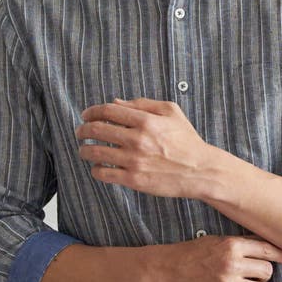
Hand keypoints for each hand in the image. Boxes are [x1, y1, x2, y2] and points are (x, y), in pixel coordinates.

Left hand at [74, 97, 215, 198]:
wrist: (200, 170)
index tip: (86, 115)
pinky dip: (95, 169)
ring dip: (84, 150)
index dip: (92, 112)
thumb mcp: (171, 112)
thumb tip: (116, 102)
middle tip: (80, 132)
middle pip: (97, 130)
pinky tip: (97, 167)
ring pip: (96, 153)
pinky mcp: (134, 180)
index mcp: (146, 120)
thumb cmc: (187, 141)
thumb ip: (143, 104)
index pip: (108, 111)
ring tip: (84, 150)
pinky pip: (104, 174)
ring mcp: (134, 160)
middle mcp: (138, 139)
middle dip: (83, 130)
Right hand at [149, 235, 281, 281]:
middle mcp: (231, 265)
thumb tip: (272, 247)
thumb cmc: (192, 254)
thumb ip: (242, 244)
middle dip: (262, 275)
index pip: (267, 250)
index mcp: (231, 246)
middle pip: (268, 273)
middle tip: (250, 275)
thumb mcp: (217, 241)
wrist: (164, 272)